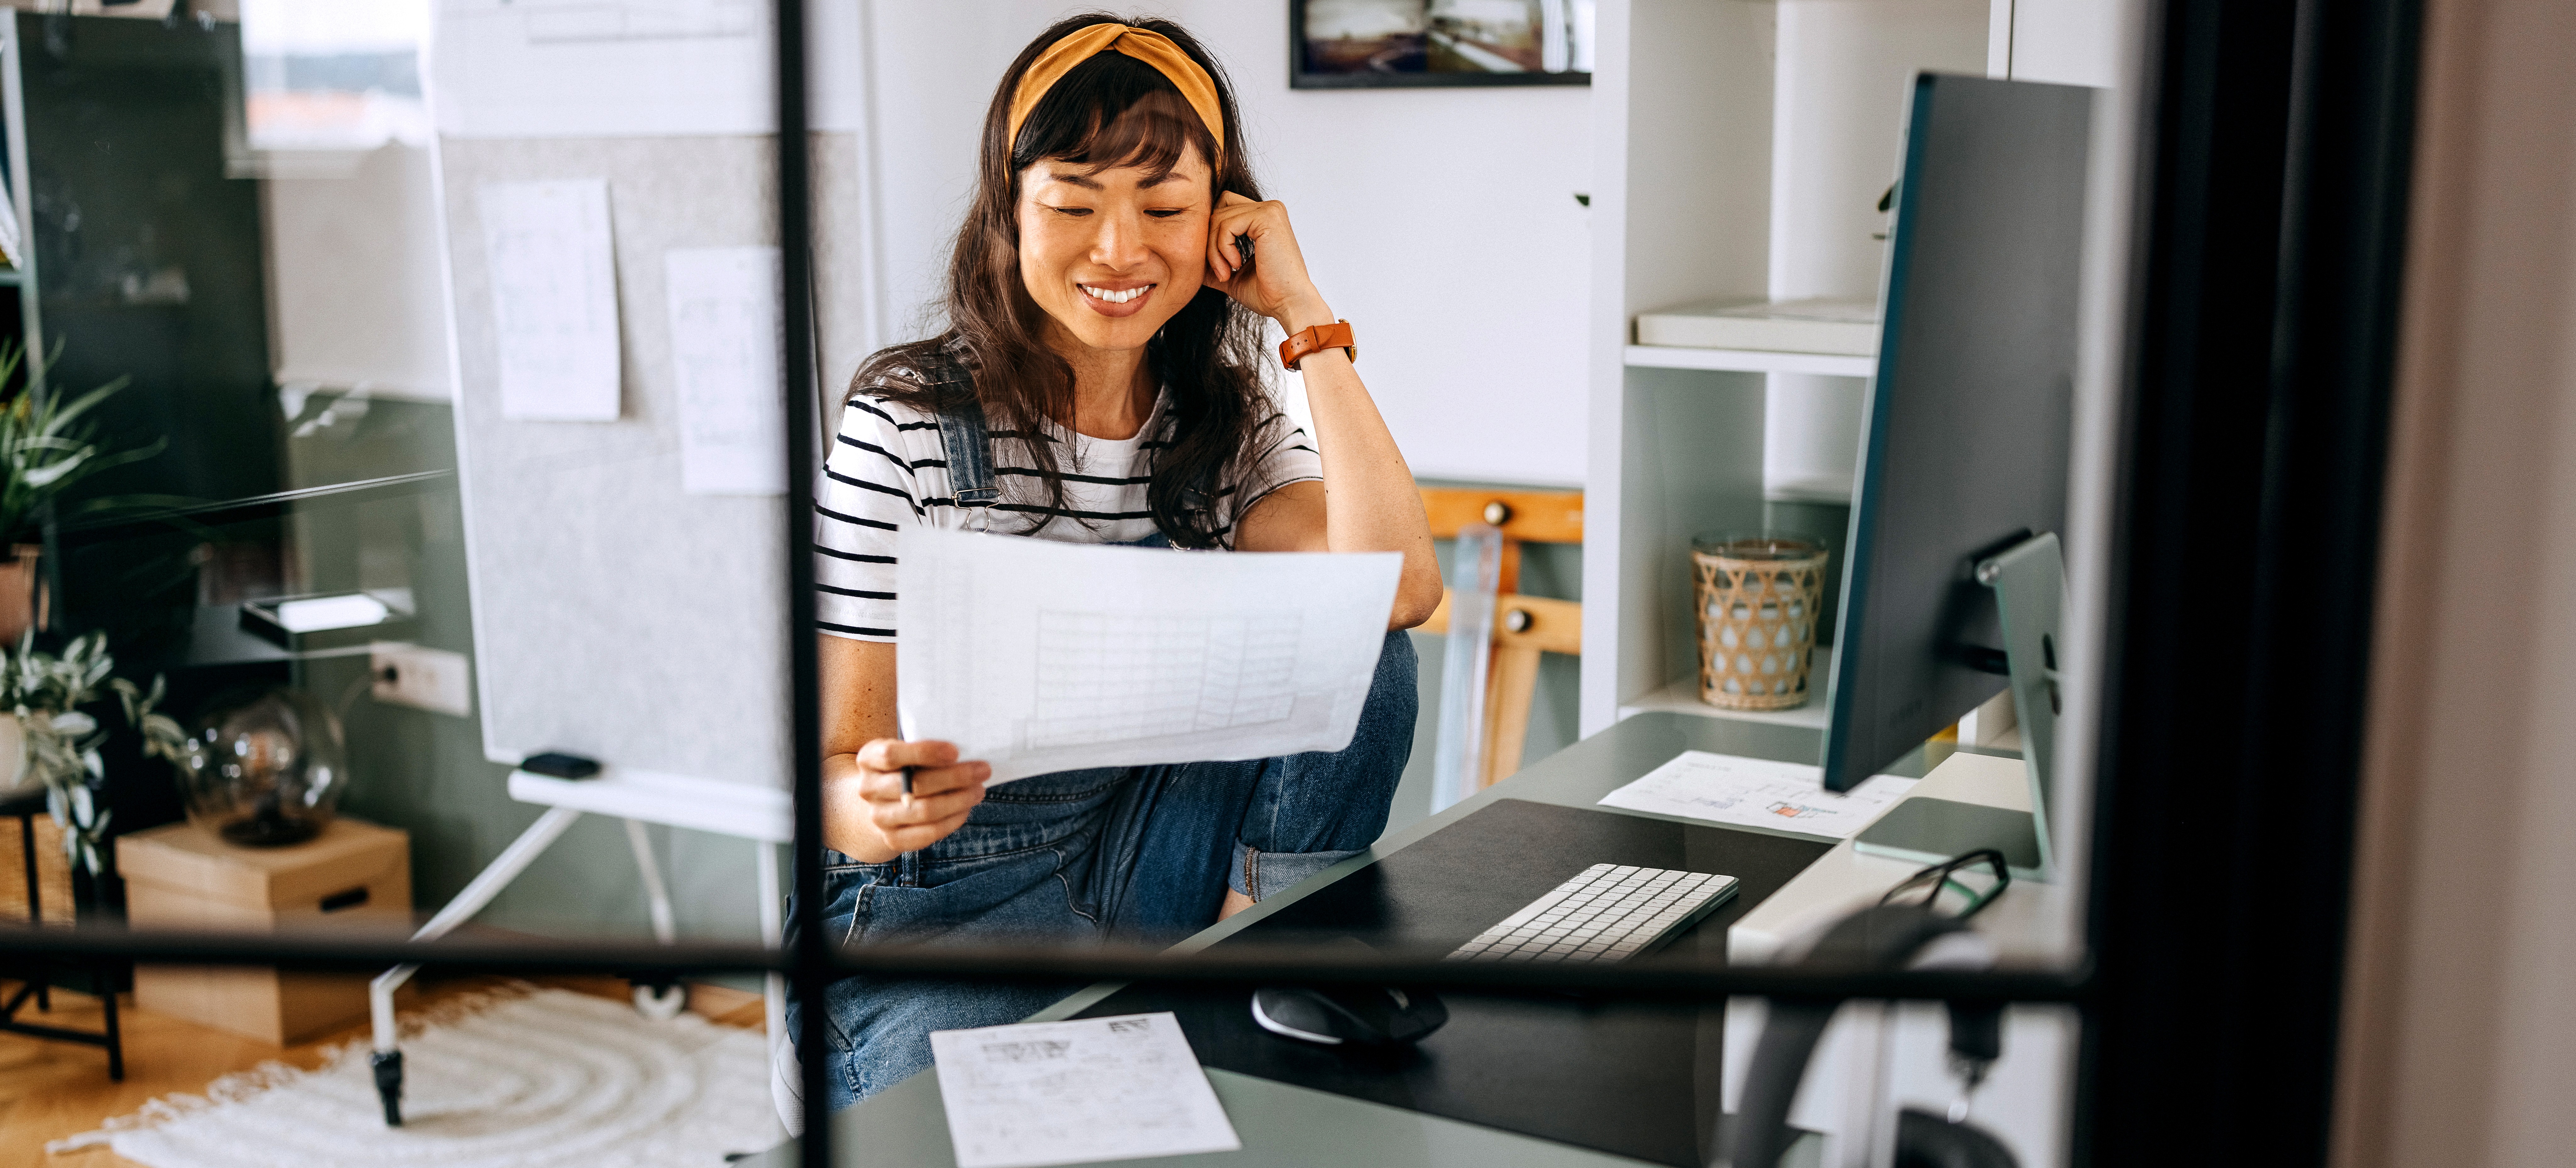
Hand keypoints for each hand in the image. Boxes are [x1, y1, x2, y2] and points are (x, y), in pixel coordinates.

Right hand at [849, 739, 988, 858]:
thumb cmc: (903, 767)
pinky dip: (952, 820)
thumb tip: (966, 752)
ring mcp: (879, 817)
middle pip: (916, 785)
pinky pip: (928, 833)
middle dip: (956, 777)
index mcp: (868, 759)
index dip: (925, 752)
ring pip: (926, 811)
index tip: (956, 751)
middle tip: (983, 770)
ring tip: (979, 790)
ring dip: (960, 800)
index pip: (891, 755)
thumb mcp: (904, 750)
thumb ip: (924, 749)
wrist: (880, 801)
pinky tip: (965, 808)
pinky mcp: (893, 839)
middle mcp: (868, 789)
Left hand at [1204, 191, 1333, 332]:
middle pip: (1218, 209)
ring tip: (1226, 273)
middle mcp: (1269, 209)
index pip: (1224, 210)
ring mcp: (1269, 210)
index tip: (1219, 268)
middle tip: (1220, 271)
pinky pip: (1226, 224)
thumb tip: (1190, 261)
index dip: (1213, 235)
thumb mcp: (1232, 275)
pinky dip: (1223, 248)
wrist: (1289, 304)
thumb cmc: (1268, 294)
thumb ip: (1214, 264)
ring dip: (1214, 250)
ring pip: (1219, 217)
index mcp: (1263, 218)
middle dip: (1210, 241)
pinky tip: (1235, 265)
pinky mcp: (1267, 217)